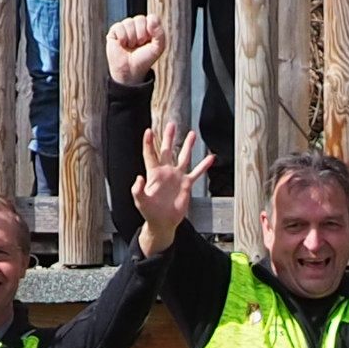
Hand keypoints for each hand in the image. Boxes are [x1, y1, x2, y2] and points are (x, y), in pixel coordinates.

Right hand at [106, 14, 163, 88]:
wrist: (131, 71)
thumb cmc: (144, 59)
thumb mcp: (158, 47)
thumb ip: (159, 32)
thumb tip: (151, 19)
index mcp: (148, 27)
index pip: (151, 18)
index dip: (151, 30)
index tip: (149, 41)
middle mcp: (136, 25)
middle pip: (140, 19)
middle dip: (141, 34)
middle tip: (139, 44)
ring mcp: (125, 28)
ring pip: (129, 22)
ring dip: (131, 38)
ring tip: (131, 46)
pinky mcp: (114, 32)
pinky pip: (119, 26)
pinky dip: (122, 38)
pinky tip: (122, 44)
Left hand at [132, 121, 212, 253]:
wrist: (163, 222)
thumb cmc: (149, 212)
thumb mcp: (140, 201)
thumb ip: (137, 189)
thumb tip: (139, 177)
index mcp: (153, 174)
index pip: (150, 154)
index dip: (149, 143)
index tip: (149, 131)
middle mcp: (166, 172)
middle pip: (167, 150)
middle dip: (169, 137)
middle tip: (172, 125)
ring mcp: (177, 177)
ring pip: (183, 157)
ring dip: (188, 146)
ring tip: (192, 134)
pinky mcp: (186, 185)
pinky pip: (196, 173)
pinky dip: (203, 165)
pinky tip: (210, 158)